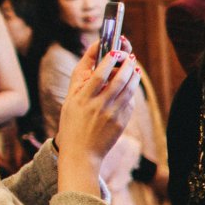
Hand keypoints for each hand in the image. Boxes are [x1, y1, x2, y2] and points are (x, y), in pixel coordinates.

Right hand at [55, 38, 139, 192]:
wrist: (81, 153)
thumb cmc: (72, 124)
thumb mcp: (70, 102)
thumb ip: (81, 83)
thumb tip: (95, 63)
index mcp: (82, 99)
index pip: (98, 75)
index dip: (108, 61)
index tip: (115, 51)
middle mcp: (98, 106)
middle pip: (118, 81)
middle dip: (127, 65)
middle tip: (130, 56)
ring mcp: (112, 115)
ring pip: (128, 90)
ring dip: (134, 76)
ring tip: (134, 67)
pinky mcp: (122, 123)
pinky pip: (130, 103)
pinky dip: (132, 91)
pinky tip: (132, 84)